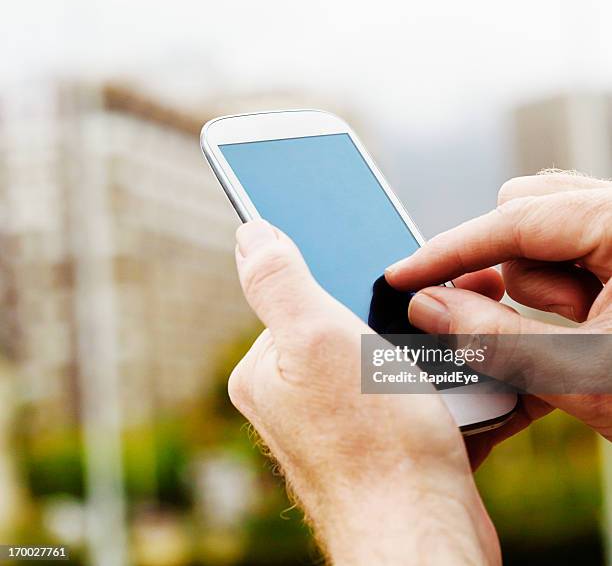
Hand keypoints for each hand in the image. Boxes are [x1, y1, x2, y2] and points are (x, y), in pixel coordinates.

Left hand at [230, 220, 500, 564]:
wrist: (425, 540)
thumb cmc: (373, 447)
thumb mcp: (316, 340)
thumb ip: (279, 281)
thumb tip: (250, 233)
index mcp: (266, 371)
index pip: (301, 297)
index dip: (349, 276)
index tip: (393, 270)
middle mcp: (294, 398)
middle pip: (347, 325)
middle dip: (396, 310)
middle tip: (443, 301)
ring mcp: (336, 423)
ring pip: (384, 357)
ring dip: (426, 344)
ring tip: (461, 339)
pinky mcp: (377, 444)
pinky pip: (408, 393)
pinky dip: (438, 381)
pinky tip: (464, 378)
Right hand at [385, 172, 611, 466]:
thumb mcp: (584, 373)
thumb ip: (491, 336)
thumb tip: (424, 305)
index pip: (513, 221)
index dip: (447, 253)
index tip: (401, 276)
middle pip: (527, 212)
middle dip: (507, 269)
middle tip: (501, 319)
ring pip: (546, 237)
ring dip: (539, 288)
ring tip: (578, 335)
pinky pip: (569, 256)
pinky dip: (558, 291)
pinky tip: (587, 326)